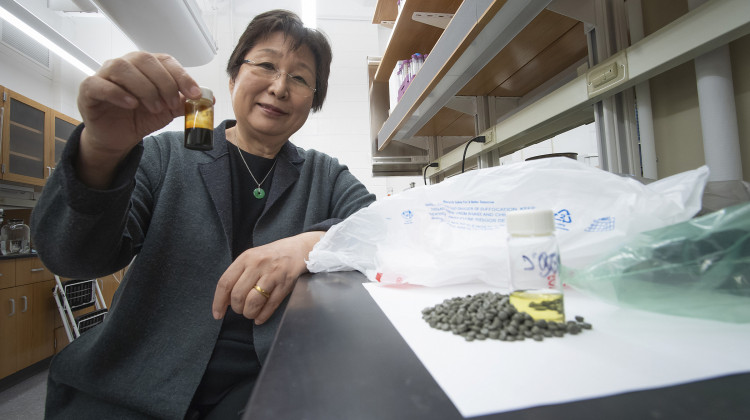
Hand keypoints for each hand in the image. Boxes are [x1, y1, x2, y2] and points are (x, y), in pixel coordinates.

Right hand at [76, 52, 201, 186]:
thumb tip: (208, 99)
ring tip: (154, 108)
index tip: (195, 94)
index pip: (165, 61)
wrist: (118, 138)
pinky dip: (117, 93)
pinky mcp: (89, 90)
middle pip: (145, 60)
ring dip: (144, 88)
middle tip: (171, 104)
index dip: (181, 76)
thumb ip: (183, 103)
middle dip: (164, 83)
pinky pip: (100, 84)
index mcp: (146, 66)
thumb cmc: (139, 117)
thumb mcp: (166, 111)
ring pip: (123, 68)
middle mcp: (125, 65)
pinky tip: (132, 104)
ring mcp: (105, 75)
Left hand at [212, 232, 322, 323]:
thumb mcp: (252, 258)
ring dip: (249, 313)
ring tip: (250, 313)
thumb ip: (238, 275)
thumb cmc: (271, 256)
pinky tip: (259, 318)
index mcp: (246, 258)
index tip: (217, 314)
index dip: (219, 302)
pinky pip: (270, 306)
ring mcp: (272, 275)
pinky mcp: (284, 285)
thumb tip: (226, 300)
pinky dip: (262, 316)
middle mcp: (258, 265)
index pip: (225, 283)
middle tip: (240, 309)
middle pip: (238, 295)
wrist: (298, 250)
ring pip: (253, 302)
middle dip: (237, 308)